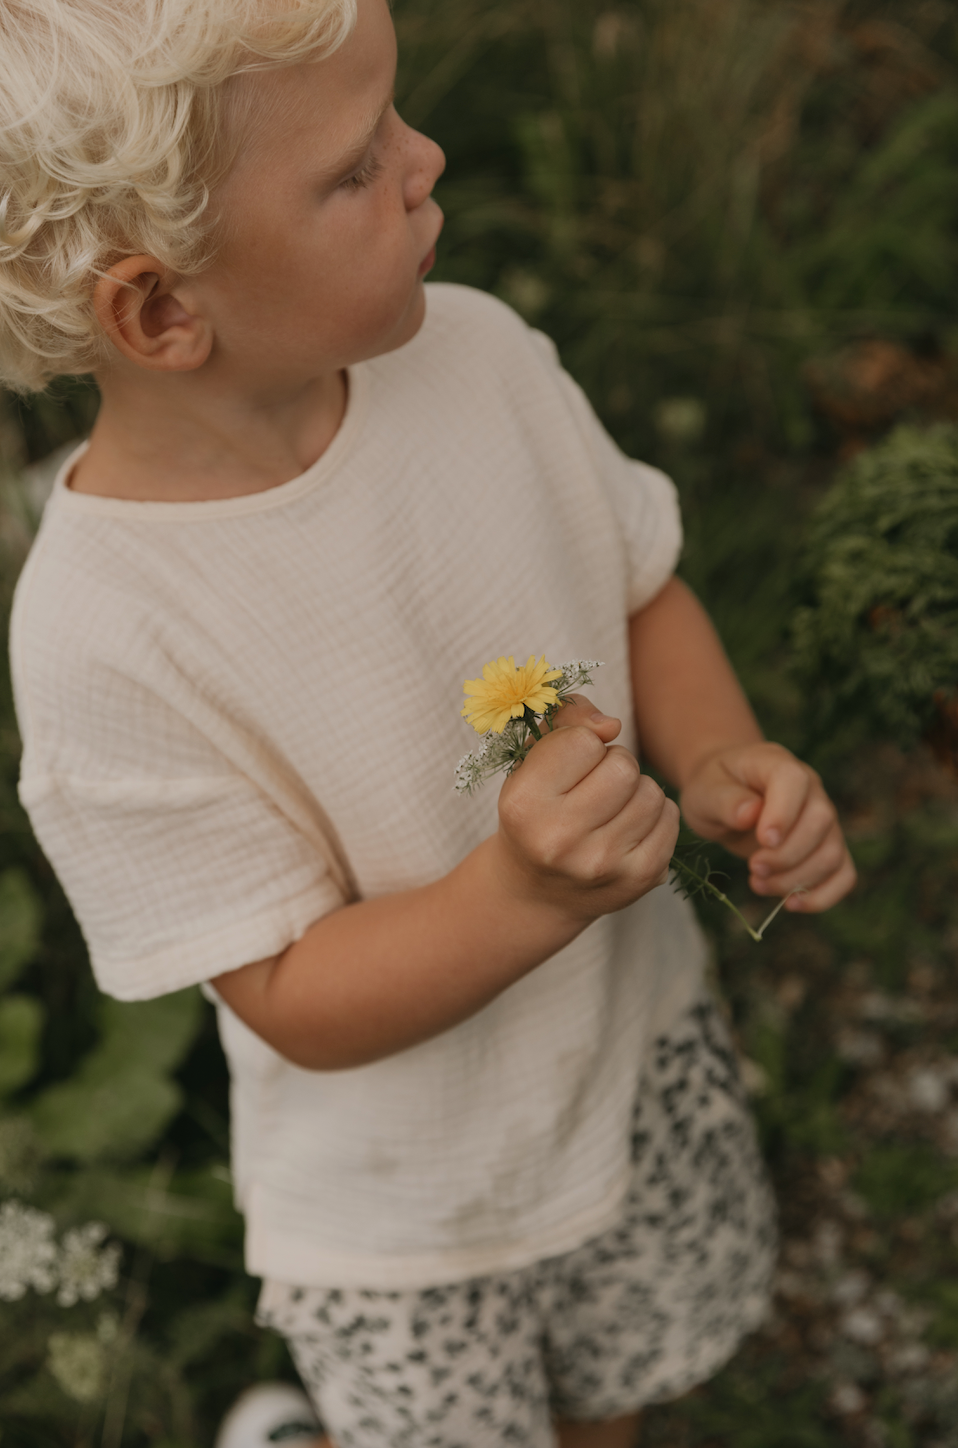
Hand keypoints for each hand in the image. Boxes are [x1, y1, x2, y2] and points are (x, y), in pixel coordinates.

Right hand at [494, 696, 679, 920]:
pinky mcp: (639, 878)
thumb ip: (565, 722)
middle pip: (623, 765)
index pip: (582, 741)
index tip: (568, 767)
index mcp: (524, 805)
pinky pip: (670, 818)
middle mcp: (560, 840)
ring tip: (610, 807)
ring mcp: (602, 863)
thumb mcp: (530, 763)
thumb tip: (611, 724)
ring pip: (651, 791)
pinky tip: (628, 827)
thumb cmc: (535, 812)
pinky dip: (655, 814)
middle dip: (613, 764)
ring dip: (636, 790)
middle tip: (594, 785)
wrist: (535, 893)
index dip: (581, 744)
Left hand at [679, 742, 855, 911]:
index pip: (794, 781)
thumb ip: (725, 800)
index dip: (783, 814)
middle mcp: (811, 790)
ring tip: (759, 883)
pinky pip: (843, 874)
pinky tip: (791, 904)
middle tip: (754, 869)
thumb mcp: (706, 790)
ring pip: (832, 853)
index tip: (763, 841)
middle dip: (786, 856)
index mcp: (778, 764)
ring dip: (798, 879)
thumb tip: (750, 814)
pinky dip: (823, 896)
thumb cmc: (716, 788)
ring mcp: (824, 820)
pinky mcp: (825, 847)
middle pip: (820, 822)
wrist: (726, 795)